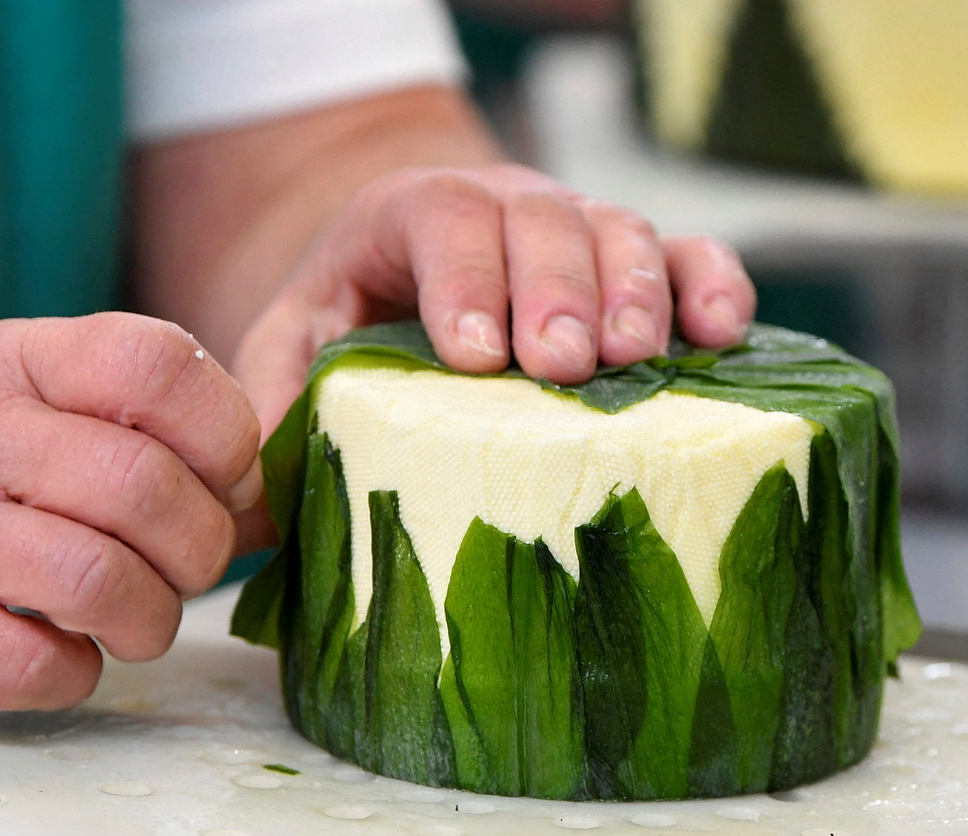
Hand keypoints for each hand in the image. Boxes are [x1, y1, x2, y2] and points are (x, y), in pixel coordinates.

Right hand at [0, 314, 259, 708]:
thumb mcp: (0, 381)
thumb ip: (119, 411)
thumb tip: (260, 489)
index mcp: (11, 358)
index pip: (160, 364)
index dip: (226, 433)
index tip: (225, 479)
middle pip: (148, 490)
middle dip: (200, 549)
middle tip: (184, 566)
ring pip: (101, 583)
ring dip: (150, 620)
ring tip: (135, 620)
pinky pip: (33, 668)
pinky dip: (74, 675)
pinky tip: (59, 654)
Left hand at [233, 164, 755, 434]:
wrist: (414, 277)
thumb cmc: (352, 322)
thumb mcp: (295, 348)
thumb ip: (274, 401)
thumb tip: (245, 498)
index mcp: (410, 214)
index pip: (441, 219)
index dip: (461, 278)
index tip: (472, 353)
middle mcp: (504, 206)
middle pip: (542, 220)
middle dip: (554, 290)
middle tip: (559, 364)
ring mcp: (578, 228)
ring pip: (620, 230)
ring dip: (634, 293)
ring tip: (635, 360)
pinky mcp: (639, 265)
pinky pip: (690, 253)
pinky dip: (714, 285)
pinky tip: (722, 333)